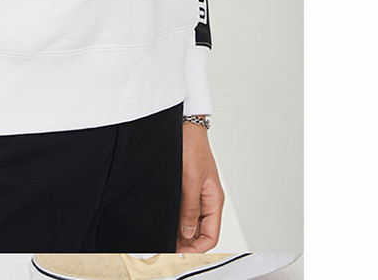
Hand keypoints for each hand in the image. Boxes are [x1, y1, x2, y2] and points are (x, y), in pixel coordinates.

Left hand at [177, 121, 223, 251]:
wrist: (184, 125)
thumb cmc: (192, 146)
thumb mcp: (191, 179)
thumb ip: (190, 208)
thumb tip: (187, 233)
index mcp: (214, 199)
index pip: (211, 235)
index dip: (196, 248)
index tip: (179, 252)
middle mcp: (207, 199)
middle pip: (200, 232)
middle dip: (186, 243)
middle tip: (167, 247)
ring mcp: (196, 193)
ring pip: (191, 222)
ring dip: (180, 232)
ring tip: (163, 236)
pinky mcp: (186, 187)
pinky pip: (183, 210)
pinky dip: (175, 219)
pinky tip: (164, 221)